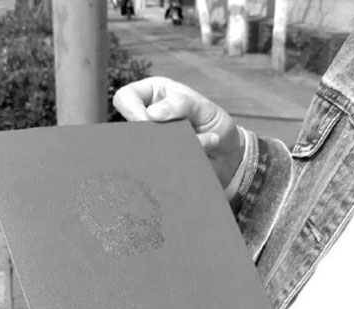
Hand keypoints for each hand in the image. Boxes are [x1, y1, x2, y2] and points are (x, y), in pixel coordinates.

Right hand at [113, 76, 243, 188]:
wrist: (229, 156)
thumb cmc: (215, 124)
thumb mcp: (204, 108)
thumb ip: (181, 105)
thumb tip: (151, 114)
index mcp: (153, 95)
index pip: (124, 98)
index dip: (131, 110)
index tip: (148, 122)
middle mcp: (147, 119)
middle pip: (128, 129)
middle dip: (153, 135)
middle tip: (178, 137)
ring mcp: (151, 143)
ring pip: (141, 151)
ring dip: (173, 148)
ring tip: (199, 143)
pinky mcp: (158, 164)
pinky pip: (156, 168)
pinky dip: (180, 161)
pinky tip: (200, 153)